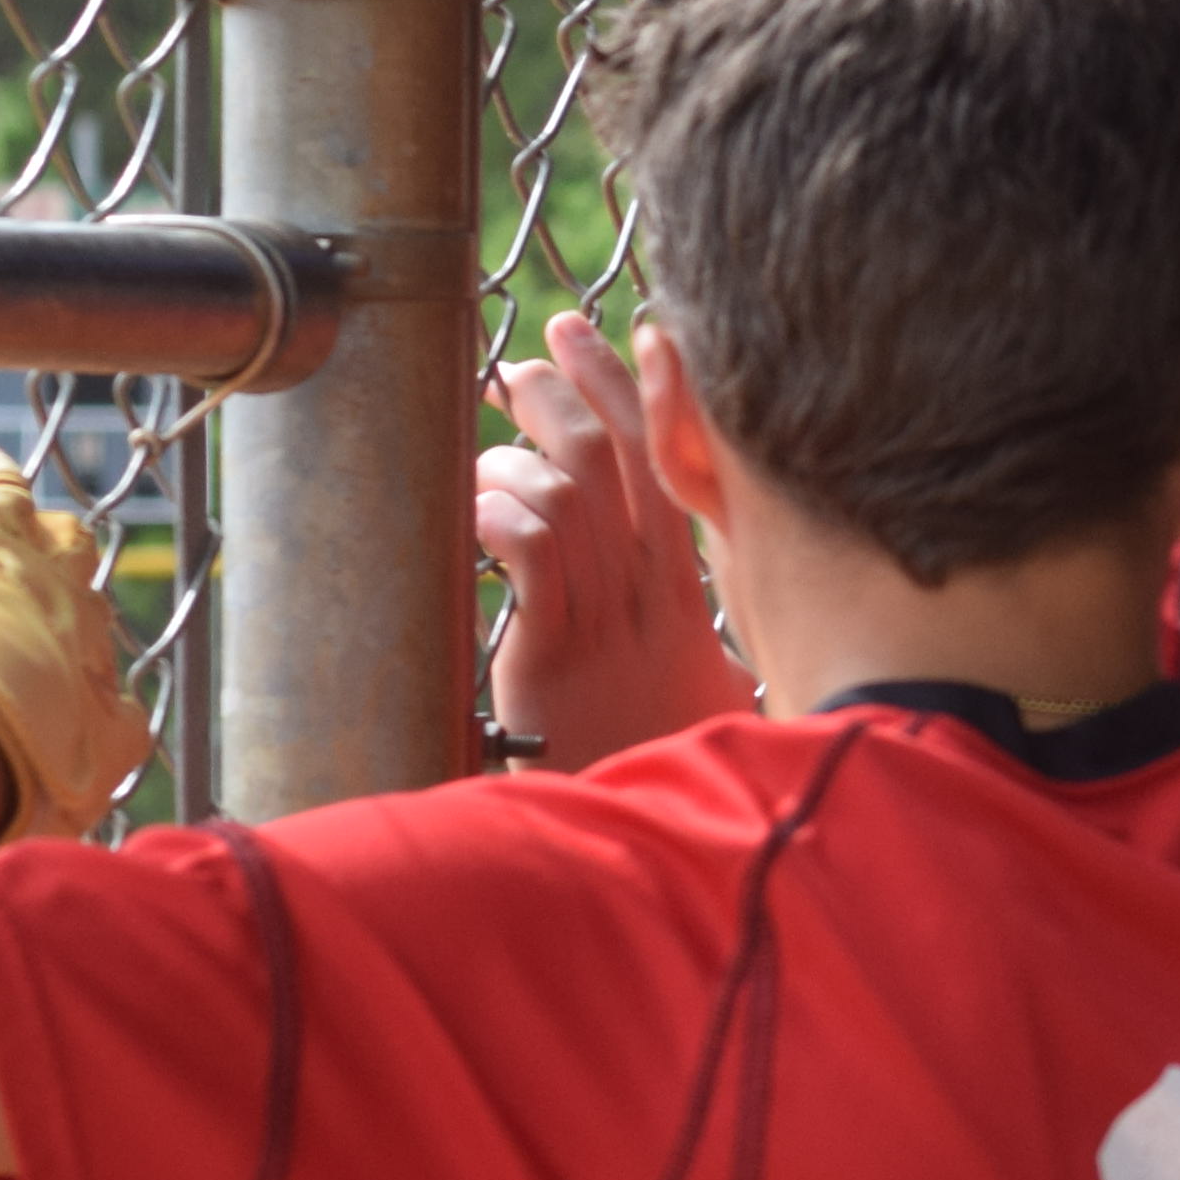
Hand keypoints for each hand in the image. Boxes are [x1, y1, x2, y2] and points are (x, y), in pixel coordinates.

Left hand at [472, 313, 755, 764]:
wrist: (667, 843)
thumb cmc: (670, 766)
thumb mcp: (696, 684)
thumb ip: (674, 621)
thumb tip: (657, 568)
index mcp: (688, 597)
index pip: (682, 469)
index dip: (655, 397)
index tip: (630, 337)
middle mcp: (654, 599)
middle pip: (626, 461)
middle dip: (580, 391)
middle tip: (536, 356)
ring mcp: (606, 625)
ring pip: (575, 495)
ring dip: (525, 449)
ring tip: (492, 425)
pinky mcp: (556, 658)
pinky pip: (536, 558)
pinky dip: (507, 516)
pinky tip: (482, 507)